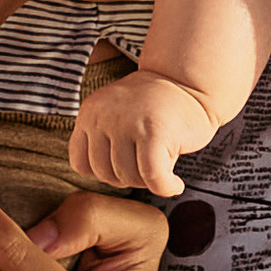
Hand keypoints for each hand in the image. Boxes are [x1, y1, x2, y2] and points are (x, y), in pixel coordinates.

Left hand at [70, 68, 220, 201]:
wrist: (190, 83)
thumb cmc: (155, 108)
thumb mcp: (116, 117)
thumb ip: (101, 143)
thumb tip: (100, 181)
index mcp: (90, 112)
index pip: (81, 164)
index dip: (104, 173)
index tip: (127, 164)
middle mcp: (104, 115)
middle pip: (106, 175)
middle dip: (130, 176)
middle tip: (151, 163)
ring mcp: (128, 121)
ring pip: (129, 177)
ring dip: (150, 180)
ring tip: (163, 162)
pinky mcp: (154, 130)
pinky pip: (153, 177)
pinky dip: (166, 187)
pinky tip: (175, 184)